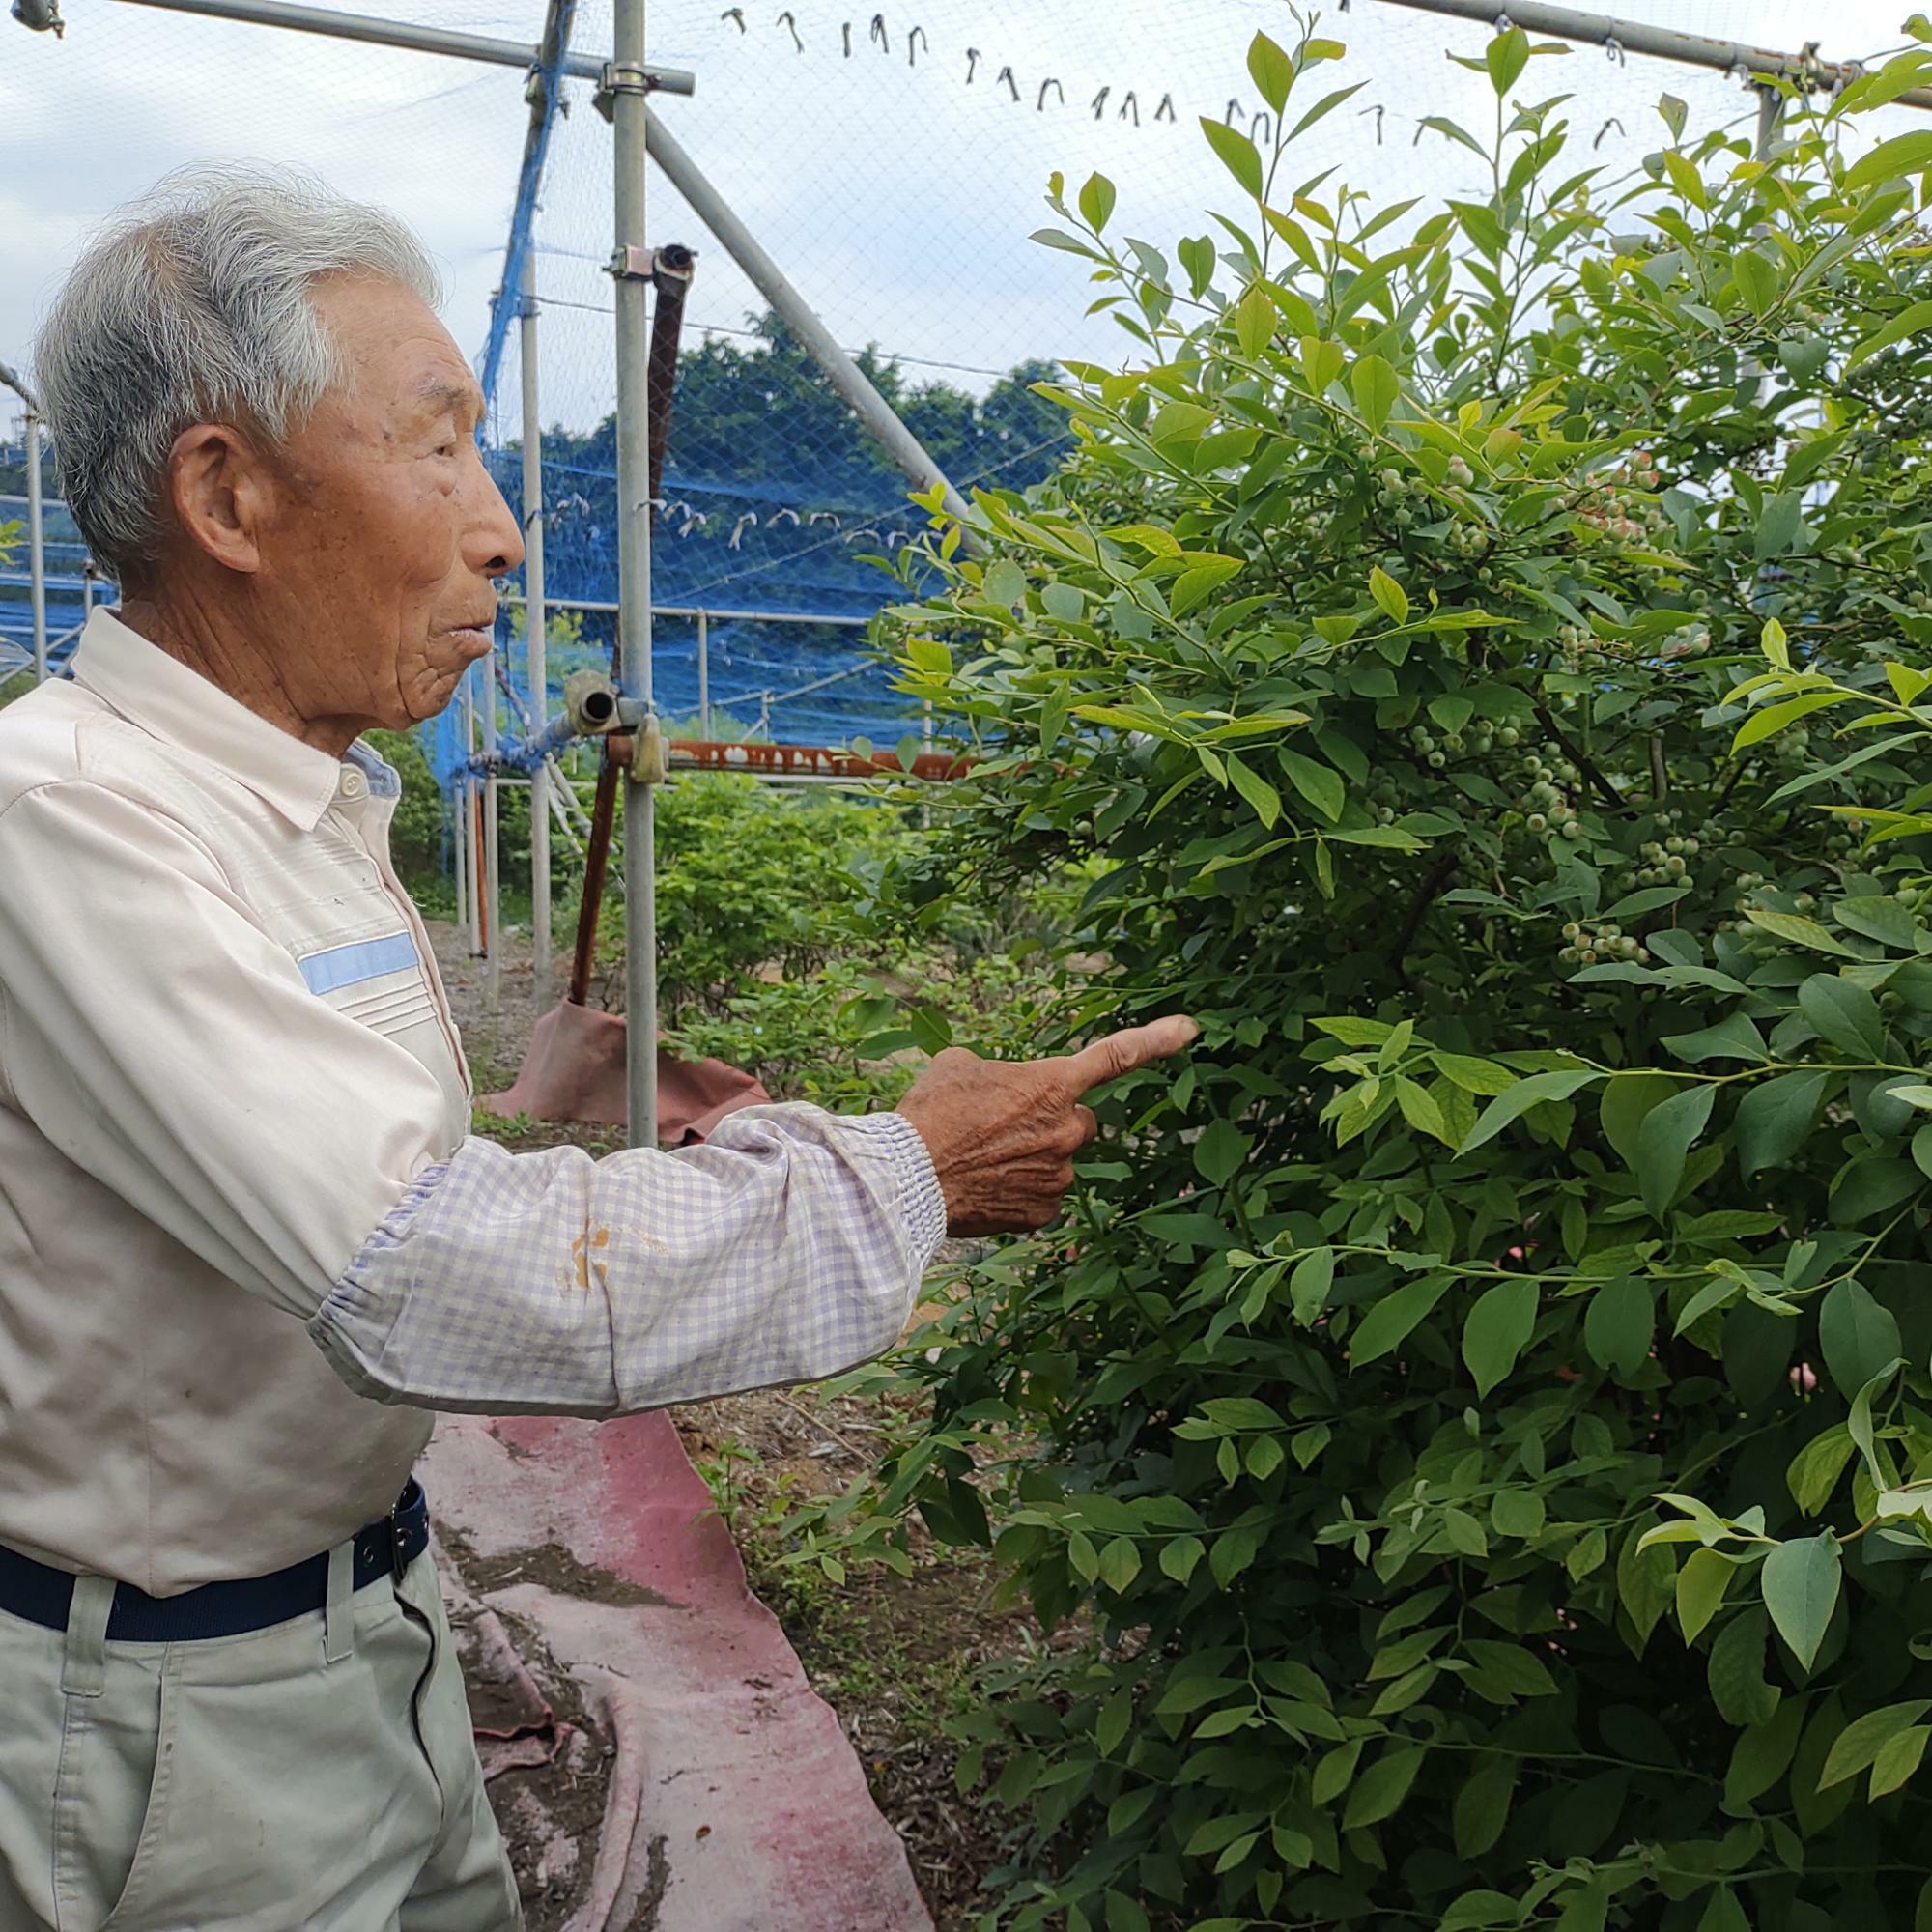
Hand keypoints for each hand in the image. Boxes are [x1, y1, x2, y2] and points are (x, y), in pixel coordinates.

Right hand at [895, 1016, 1198, 1236]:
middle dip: (1053, 1122)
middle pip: (1079, 1122)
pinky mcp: (1042, 1214)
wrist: (908, 1178)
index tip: (1190, 1029)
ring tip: (980, 1157)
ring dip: (1030, 1158)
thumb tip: (995, 1088)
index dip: (1156, 1040)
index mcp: (1053, 1084)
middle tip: (1005, 1126)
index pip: (1116, 1055)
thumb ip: (994, 1070)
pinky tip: (983, 1186)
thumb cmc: (930, 1114)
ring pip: (1056, 1162)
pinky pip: (1039, 1197)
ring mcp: (1058, 1176)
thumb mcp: (958, 1066)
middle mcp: (1067, 1131)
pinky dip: (1017, 1192)